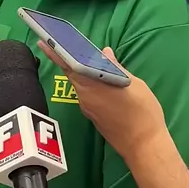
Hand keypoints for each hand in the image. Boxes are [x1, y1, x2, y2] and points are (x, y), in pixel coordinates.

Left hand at [38, 41, 166, 164]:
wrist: (144, 146)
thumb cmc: (143, 113)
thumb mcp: (134, 85)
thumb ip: (116, 68)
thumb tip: (105, 53)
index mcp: (93, 85)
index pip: (70, 64)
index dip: (56, 52)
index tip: (44, 40)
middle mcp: (85, 96)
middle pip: (72, 73)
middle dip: (66, 58)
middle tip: (60, 43)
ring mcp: (87, 108)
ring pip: (80, 84)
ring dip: (80, 71)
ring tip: (85, 57)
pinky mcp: (92, 116)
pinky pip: (86, 94)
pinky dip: (88, 83)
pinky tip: (97, 78)